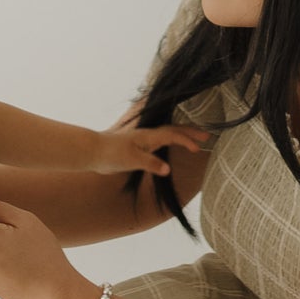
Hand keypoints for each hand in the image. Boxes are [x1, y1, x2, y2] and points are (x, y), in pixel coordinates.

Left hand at [89, 121, 211, 176]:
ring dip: (181, 135)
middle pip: (173, 130)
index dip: (187, 140)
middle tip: (206, 136)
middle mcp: (147, 135)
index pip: (173, 135)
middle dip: (190, 132)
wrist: (93, 151)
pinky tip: (170, 145)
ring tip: (193, 138)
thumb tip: (167, 168)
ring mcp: (142, 139)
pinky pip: (159, 140)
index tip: (198, 147)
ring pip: (167, 133)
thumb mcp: (132, 160)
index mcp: (148, 136)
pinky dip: (170, 140)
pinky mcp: (137, 145)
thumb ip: (150, 163)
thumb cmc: (112, 154)